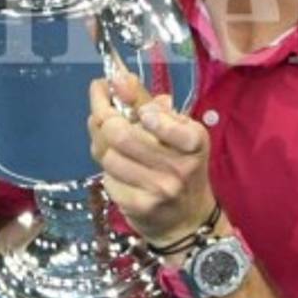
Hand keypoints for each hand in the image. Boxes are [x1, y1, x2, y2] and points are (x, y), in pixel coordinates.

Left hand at [87, 73, 216, 245]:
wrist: (188, 220)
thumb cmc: (181, 166)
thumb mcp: (177, 132)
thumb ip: (147, 103)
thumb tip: (118, 77)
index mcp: (194, 139)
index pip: (156, 116)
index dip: (133, 104)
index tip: (116, 87)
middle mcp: (179, 164)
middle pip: (119, 133)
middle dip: (104, 118)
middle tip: (104, 112)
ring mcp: (159, 188)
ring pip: (108, 156)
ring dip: (105, 148)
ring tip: (116, 147)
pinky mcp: (139, 206)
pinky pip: (107, 179)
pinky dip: (109, 172)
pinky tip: (121, 172)